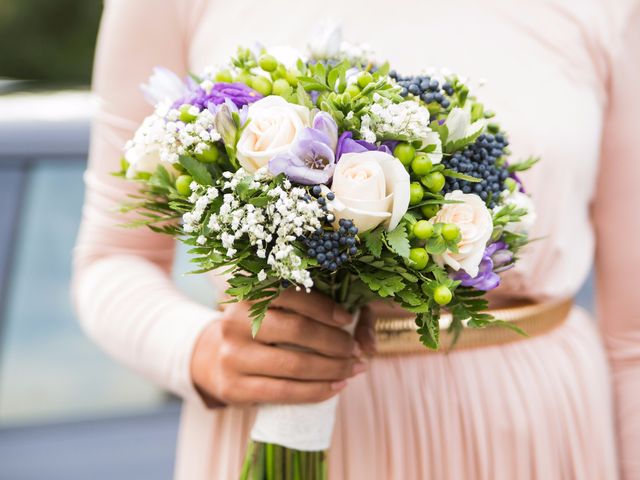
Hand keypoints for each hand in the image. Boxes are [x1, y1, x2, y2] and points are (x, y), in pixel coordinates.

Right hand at [190, 289, 376, 406]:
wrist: (213, 358)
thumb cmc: (258, 329)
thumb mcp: (271, 309)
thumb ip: (305, 306)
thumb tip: (354, 319)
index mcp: (249, 294)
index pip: (294, 296)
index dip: (325, 308)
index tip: (348, 319)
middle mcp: (236, 321)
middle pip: (298, 331)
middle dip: (335, 342)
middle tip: (356, 350)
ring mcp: (232, 356)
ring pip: (295, 365)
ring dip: (333, 369)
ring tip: (353, 369)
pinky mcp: (234, 387)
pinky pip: (285, 392)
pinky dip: (316, 391)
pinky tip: (336, 388)